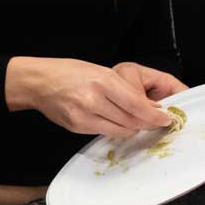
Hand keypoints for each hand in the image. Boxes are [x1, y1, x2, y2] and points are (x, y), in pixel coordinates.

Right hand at [6, 57, 183, 135]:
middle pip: (131, 120)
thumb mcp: (100, 72)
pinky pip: (104, 132)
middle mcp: (93, 99)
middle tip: (157, 122)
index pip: (137, 105)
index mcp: (102, 81)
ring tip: (138, 123)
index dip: (155, 115)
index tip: (166, 118)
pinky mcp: (76, 127)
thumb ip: (123, 90)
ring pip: (119, 130)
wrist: (38, 81)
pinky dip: (115, 129)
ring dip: (133, 128)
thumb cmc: (70, 72)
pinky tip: (117, 123)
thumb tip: (147, 107)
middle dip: (147, 123)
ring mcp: (83, 115)